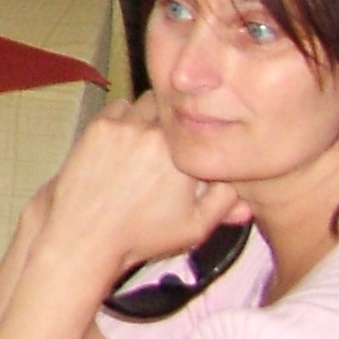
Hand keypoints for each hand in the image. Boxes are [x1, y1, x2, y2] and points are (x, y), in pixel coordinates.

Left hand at [42, 99, 250, 288]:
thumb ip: (226, 204)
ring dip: (151, 116)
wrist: (86, 235)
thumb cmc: (142, 235)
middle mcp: (156, 134)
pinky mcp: (99, 125)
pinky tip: (123, 140)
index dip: (199, 131)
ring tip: (146, 140)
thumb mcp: (194, 227)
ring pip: (147, 103)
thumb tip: (252, 193)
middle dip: (175, 121)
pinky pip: (120, 107)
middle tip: (169, 141)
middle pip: (175, 109)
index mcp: (184, 156)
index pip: (203, 125)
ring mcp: (125, 126)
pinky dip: (124, 117)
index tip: (194, 141)